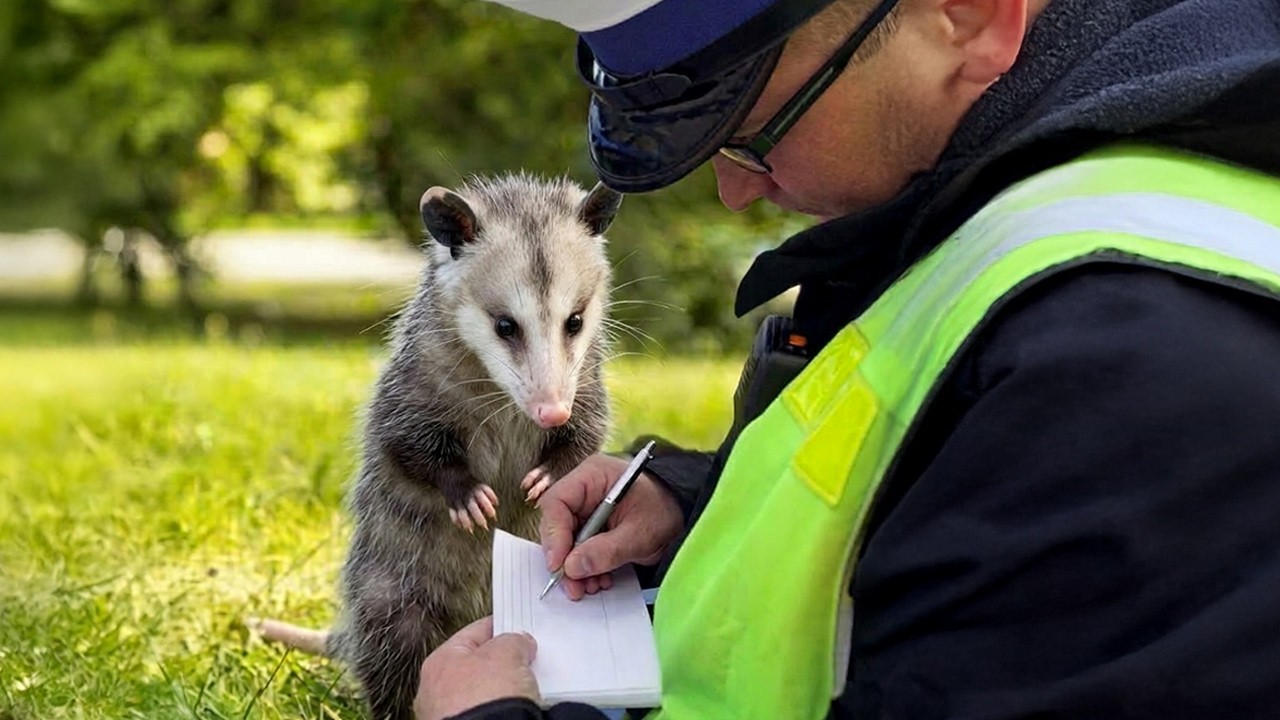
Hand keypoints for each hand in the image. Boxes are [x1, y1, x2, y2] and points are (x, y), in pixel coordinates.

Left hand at [414, 616, 538, 719]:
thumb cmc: (485, 698)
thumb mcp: (507, 652)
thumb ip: (513, 640)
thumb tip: (520, 645)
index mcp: (439, 662)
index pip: (473, 634)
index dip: (498, 628)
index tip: (514, 628)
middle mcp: (437, 691)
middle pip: (476, 666)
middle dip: (501, 663)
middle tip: (524, 659)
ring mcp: (449, 716)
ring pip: (481, 693)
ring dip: (501, 689)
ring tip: (524, 689)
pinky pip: (488, 713)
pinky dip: (501, 710)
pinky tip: (518, 709)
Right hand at [538, 453, 683, 600]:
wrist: (684, 513)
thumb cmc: (666, 510)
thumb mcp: (639, 533)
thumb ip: (606, 551)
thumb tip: (572, 568)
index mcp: (593, 475)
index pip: (557, 502)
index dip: (553, 535)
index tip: (559, 564)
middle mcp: (584, 489)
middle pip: (557, 524)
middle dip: (565, 558)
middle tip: (573, 586)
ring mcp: (587, 508)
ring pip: (566, 540)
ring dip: (575, 567)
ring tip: (591, 586)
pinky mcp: (592, 525)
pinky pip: (579, 547)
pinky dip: (586, 566)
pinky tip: (599, 579)